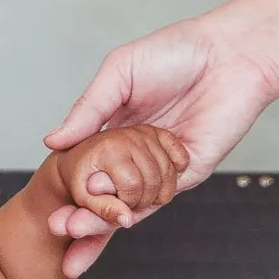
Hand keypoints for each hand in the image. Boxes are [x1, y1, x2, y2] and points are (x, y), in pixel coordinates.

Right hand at [41, 21, 276, 275]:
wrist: (231, 53)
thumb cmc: (177, 51)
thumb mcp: (119, 73)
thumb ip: (88, 109)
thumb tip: (51, 142)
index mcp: (115, 131)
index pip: (85, 169)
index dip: (67, 190)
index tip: (48, 208)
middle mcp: (136, 155)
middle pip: (103, 196)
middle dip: (79, 217)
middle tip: (57, 227)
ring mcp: (162, 168)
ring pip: (126, 204)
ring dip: (100, 222)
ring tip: (74, 227)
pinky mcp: (189, 174)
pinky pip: (158, 199)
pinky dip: (134, 211)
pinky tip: (113, 216)